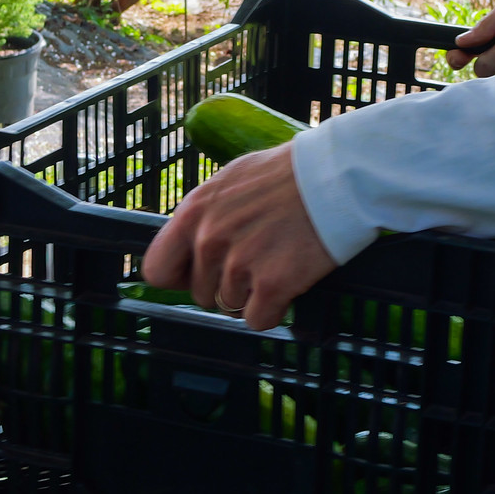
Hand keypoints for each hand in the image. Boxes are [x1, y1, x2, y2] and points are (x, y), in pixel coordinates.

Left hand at [142, 143, 336, 329]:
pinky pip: (259, 320)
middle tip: (257, 262)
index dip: (180, 277)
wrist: (337, 176)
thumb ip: (207, 213)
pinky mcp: (273, 283)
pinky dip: (275, 310)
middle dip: (226, 286)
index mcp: (194, 212)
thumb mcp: (232, 180)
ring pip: (232, 307)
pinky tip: (290, 283)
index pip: (157, 269)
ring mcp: (240, 263)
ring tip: (278, 262)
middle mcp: (210, 240)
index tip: (199, 274)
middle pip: (201, 295)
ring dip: (254, 295)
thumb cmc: (289, 173)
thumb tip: (194, 240)